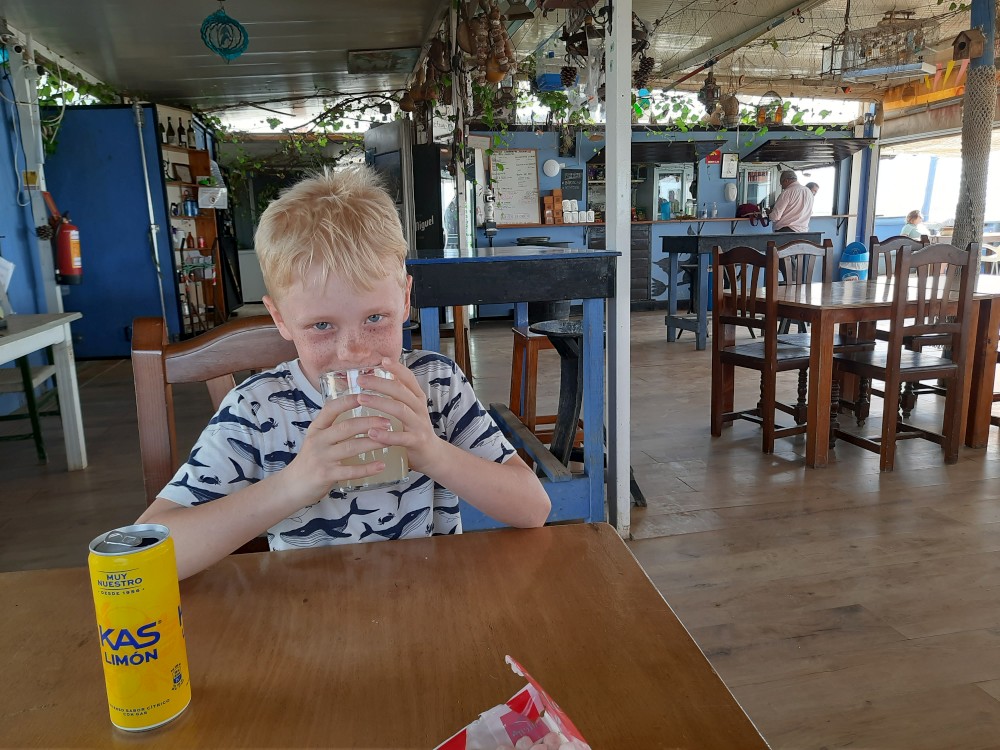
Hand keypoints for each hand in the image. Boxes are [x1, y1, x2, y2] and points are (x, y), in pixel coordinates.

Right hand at [280, 394, 392, 503]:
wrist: (291, 486)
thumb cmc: (310, 461)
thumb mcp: (317, 440)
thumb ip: (333, 429)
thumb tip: (360, 417)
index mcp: (316, 429)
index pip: (331, 409)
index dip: (348, 401)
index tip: (366, 395)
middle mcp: (318, 440)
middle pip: (346, 427)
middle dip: (369, 423)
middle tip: (388, 422)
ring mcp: (321, 458)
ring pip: (351, 447)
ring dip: (373, 443)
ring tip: (390, 440)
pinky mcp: (326, 475)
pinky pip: (350, 470)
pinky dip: (367, 468)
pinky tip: (381, 465)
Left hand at [356, 356, 446, 474]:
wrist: (433, 455)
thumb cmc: (414, 430)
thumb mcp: (409, 409)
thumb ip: (397, 395)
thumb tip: (377, 376)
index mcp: (417, 399)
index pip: (408, 378)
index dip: (396, 368)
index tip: (382, 360)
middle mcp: (419, 408)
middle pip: (400, 391)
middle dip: (379, 383)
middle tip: (360, 380)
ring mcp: (419, 425)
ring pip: (400, 410)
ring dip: (379, 402)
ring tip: (360, 399)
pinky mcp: (417, 441)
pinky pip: (401, 437)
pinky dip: (386, 434)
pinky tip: (371, 432)